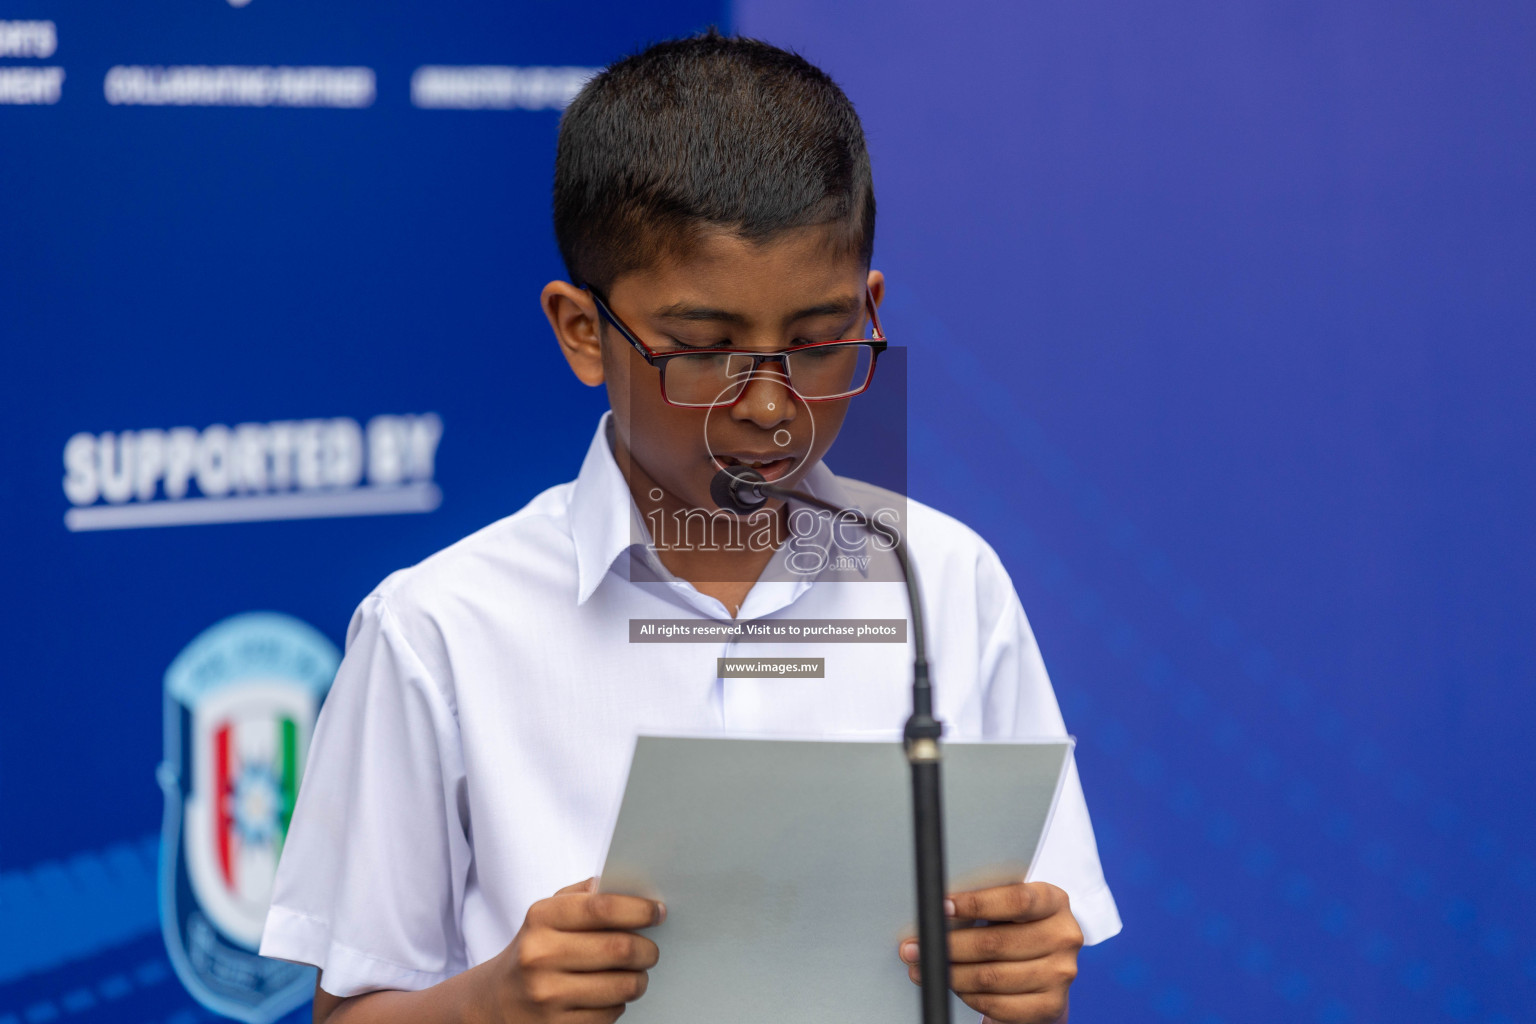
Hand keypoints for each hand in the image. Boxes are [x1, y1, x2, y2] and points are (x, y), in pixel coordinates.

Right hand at [488, 877, 663, 1023]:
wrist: (499, 998)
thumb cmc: (536, 948)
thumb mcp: (549, 912)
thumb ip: (586, 895)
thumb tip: (631, 887)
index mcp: (542, 918)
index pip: (602, 907)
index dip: (638, 909)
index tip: (657, 912)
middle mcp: (541, 955)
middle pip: (619, 948)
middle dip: (647, 950)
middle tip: (651, 950)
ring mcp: (547, 994)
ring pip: (622, 986)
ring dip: (638, 980)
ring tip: (635, 974)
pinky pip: (610, 1014)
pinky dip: (618, 1003)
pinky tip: (608, 995)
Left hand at [898, 881, 1080, 1023]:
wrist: (1047, 967)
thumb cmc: (1018, 928)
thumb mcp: (1009, 906)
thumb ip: (981, 902)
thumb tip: (934, 910)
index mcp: (1054, 901)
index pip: (1015, 899)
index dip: (975, 903)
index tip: (942, 906)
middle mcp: (1064, 936)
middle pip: (995, 942)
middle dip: (947, 946)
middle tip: (913, 947)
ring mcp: (1061, 973)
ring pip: (991, 977)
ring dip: (950, 975)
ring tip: (924, 969)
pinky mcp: (1051, 1005)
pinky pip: (998, 1004)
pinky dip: (968, 996)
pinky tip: (954, 986)